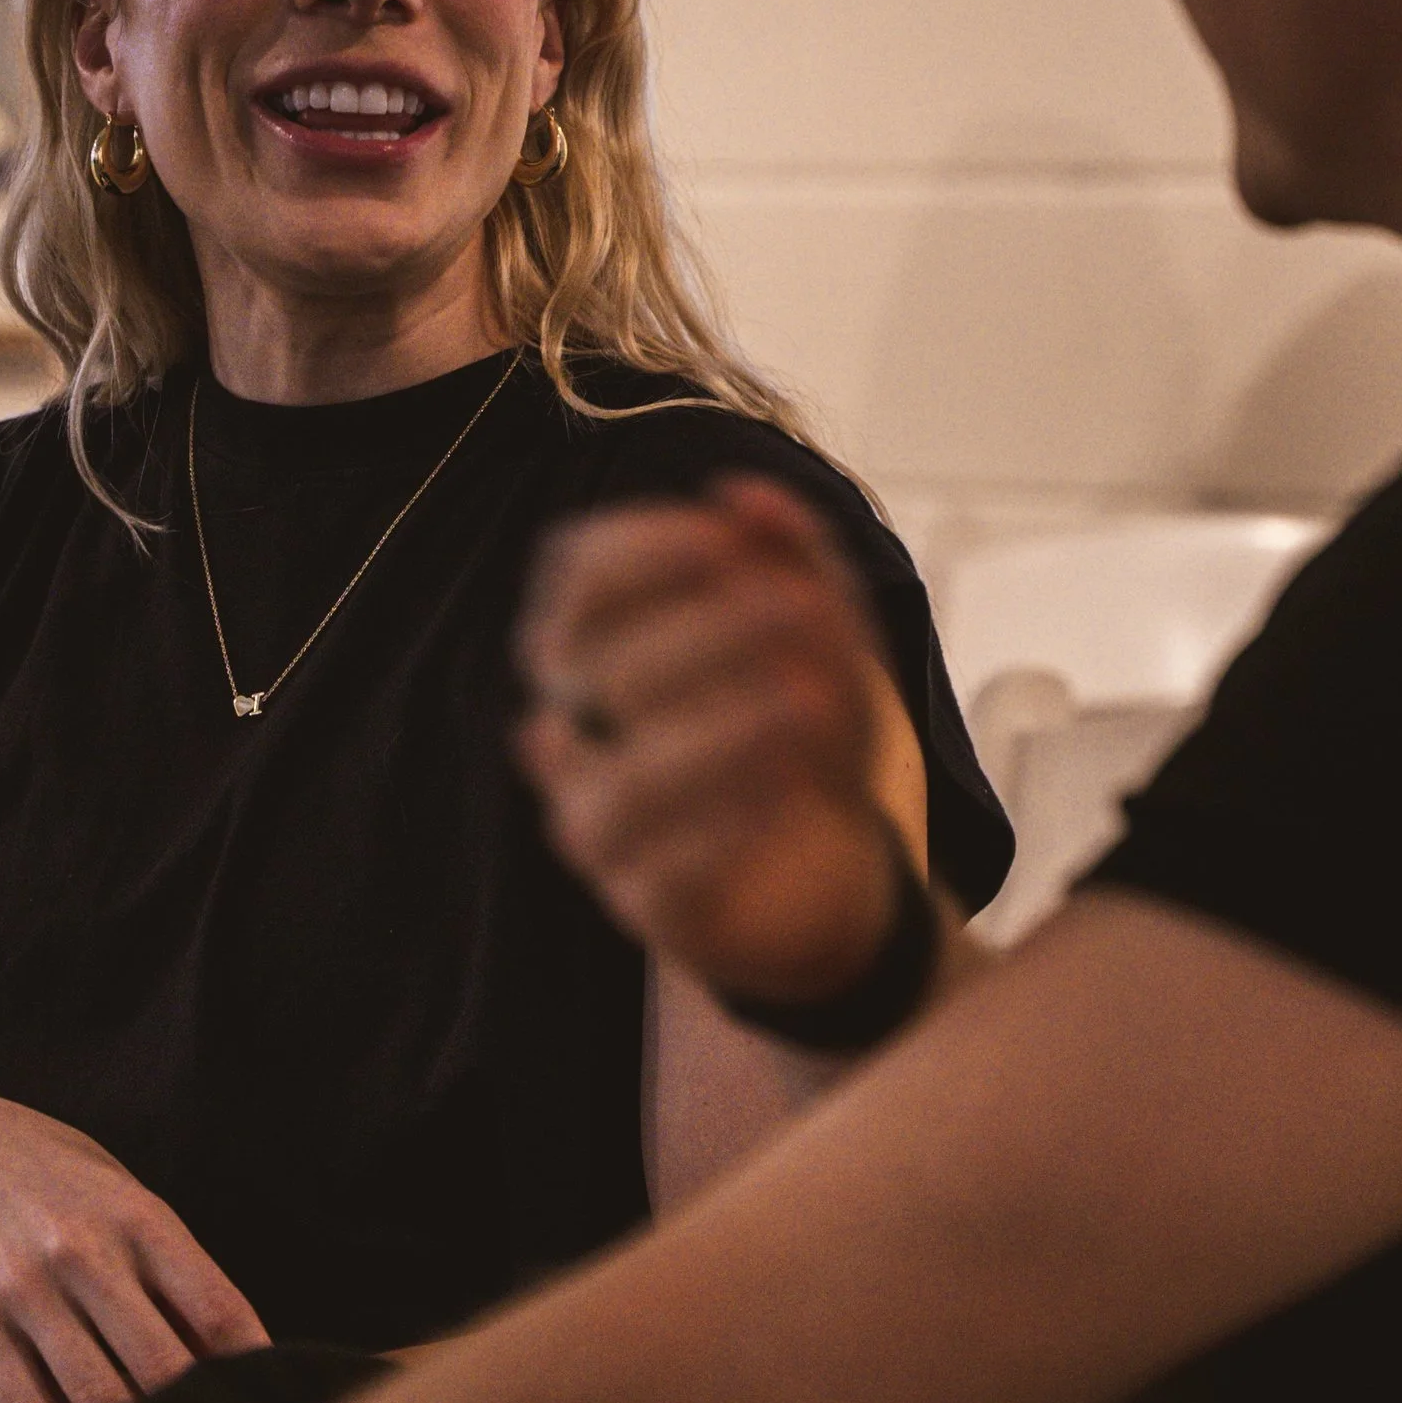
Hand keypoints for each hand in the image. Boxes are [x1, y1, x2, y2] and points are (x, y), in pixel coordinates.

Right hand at [0, 1092, 269, 1402]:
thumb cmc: (56, 1176)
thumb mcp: (123, 1194)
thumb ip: (168, 1262)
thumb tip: (222, 1342)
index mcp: (140, 1217)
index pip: (215, 1306)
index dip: (249, 1362)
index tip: (266, 1392)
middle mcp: (86, 1253)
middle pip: (163, 1365)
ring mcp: (27, 1290)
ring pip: (99, 1398)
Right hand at [518, 474, 906, 1004]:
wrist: (828, 865)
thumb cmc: (801, 726)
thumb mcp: (823, 630)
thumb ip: (794, 554)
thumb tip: (746, 496)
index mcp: (597, 649)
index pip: (574, 582)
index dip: (640, 552)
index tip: (725, 539)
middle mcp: (577, 731)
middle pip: (600, 673)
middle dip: (703, 632)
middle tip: (798, 611)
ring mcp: (602, 824)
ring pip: (625, 784)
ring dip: (720, 734)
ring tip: (808, 703)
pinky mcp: (649, 906)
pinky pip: (664, 874)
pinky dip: (725, 828)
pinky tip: (791, 790)